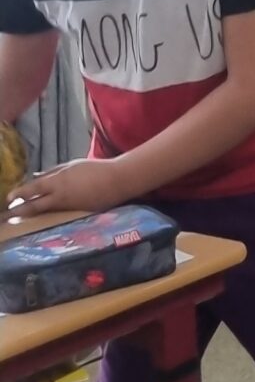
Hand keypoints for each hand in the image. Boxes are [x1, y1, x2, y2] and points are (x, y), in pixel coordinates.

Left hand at [11, 157, 128, 218]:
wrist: (117, 181)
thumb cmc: (95, 169)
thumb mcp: (72, 166)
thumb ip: (53, 172)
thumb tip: (37, 177)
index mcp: (58, 182)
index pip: (33, 190)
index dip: (19, 194)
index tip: (8, 198)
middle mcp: (60, 197)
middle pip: (35, 206)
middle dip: (20, 211)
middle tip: (9, 214)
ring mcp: (68, 207)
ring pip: (45, 212)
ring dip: (32, 214)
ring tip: (22, 216)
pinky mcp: (76, 214)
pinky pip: (58, 214)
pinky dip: (48, 214)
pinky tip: (44, 215)